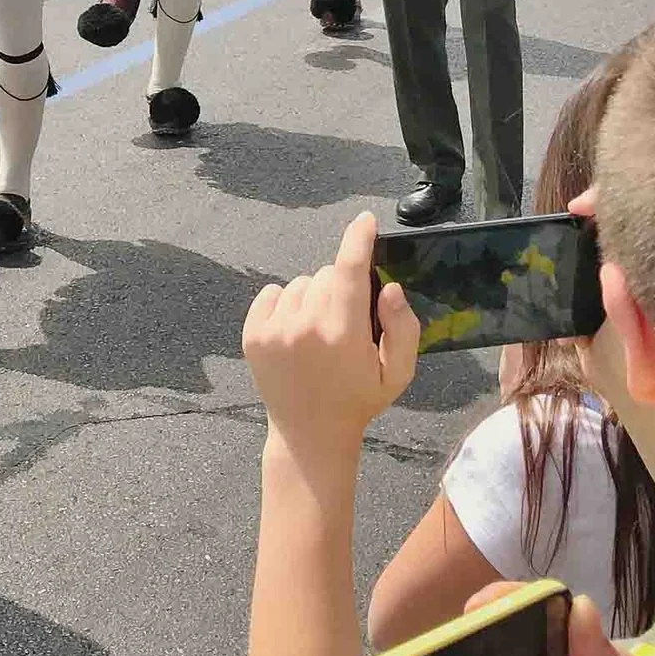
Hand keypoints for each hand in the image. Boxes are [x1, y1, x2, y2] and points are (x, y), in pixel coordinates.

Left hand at [242, 212, 417, 461]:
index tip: (364, 220)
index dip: (358, 238)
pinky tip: (295, 331)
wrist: (309, 434)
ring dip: (313, 297)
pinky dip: (285, 303)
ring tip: (318, 333)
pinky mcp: (252, 334)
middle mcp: (305, 325)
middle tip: (345, 323)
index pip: (350, 268)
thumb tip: (388, 287)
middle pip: (327, 274)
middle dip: (340, 288)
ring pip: (300, 283)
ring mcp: (274, 329)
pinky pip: (272, 293)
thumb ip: (402, 327)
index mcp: (344, 332)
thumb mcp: (397, 373)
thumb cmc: (359, 400)